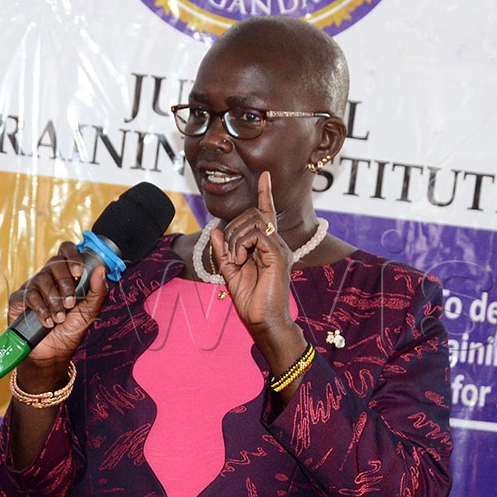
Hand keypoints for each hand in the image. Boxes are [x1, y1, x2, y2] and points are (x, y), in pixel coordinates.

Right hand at [7, 241, 107, 391]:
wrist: (52, 353)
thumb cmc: (71, 330)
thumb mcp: (90, 311)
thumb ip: (98, 291)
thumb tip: (101, 268)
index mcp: (66, 275)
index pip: (66, 250)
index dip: (72, 256)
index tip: (79, 273)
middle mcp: (49, 277)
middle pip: (54, 263)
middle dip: (65, 284)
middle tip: (70, 303)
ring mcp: (33, 286)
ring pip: (42, 279)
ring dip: (54, 301)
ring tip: (60, 318)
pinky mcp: (19, 299)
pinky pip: (29, 295)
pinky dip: (41, 309)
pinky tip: (47, 322)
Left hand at [209, 171, 295, 334]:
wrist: (263, 322)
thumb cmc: (251, 301)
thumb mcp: (231, 273)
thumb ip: (225, 252)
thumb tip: (216, 230)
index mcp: (267, 247)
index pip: (267, 214)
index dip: (265, 193)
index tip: (265, 175)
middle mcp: (276, 244)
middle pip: (253, 214)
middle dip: (233, 228)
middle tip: (230, 254)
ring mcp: (279, 249)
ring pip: (254, 221)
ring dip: (235, 238)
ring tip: (236, 260)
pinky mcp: (279, 255)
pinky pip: (257, 234)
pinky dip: (241, 244)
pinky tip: (241, 261)